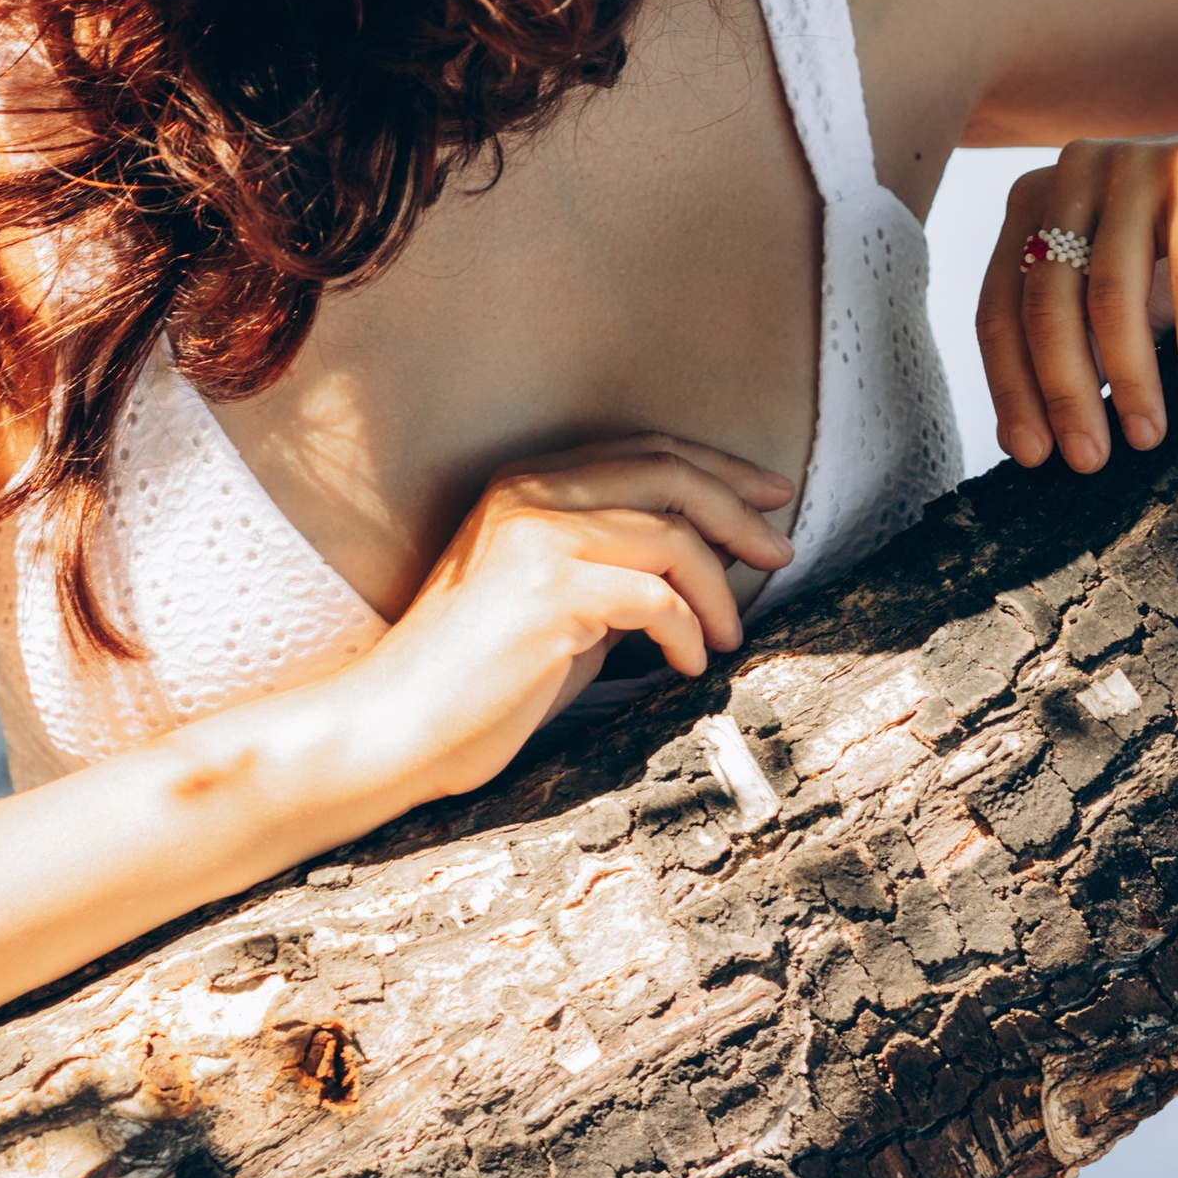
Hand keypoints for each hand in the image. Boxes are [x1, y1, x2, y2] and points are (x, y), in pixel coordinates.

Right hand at [338, 437, 795, 807]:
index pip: (646, 452)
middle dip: (739, 510)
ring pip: (672, 536)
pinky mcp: (549, 593)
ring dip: (719, 588)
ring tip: (729, 633)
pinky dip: (687, 631)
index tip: (770, 497)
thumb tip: (702, 561)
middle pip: (668, 474)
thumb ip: (617, 566)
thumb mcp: (559, 600)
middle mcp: (532, 495)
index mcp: (529, 484)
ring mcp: (539, 539)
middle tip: (782, 551)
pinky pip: (655, 598)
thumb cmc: (480, 677)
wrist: (395, 726)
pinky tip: (688, 663)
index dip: (718, 470)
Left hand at [976, 126, 1177, 475]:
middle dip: (1065, 393)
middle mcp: (1073, 172)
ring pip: (1111, 292)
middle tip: (1089, 460)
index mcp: (1036, 200)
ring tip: (1147, 435)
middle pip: (1048, 304)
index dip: (1010, 387)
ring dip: (1129, 376)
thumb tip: (1028, 436)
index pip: (1002, 307)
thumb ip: (1079, 344)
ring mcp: (1136, 163)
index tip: (1031, 456)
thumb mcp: (1128, 293)